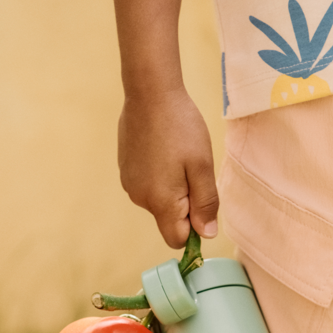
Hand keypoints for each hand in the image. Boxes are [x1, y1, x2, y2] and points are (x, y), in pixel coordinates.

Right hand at [118, 88, 218, 248]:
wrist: (149, 93)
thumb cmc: (180, 127)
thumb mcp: (202, 166)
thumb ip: (205, 203)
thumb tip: (206, 234)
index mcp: (161, 202)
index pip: (177, 240)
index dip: (194, 230)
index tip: (202, 205)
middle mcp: (141, 199)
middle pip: (169, 220)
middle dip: (185, 204)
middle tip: (192, 170)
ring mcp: (130, 184)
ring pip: (159, 202)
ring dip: (173, 188)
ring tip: (176, 156)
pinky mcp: (125, 170)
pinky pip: (148, 186)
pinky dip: (159, 176)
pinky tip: (163, 150)